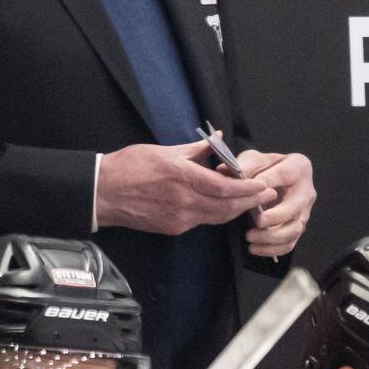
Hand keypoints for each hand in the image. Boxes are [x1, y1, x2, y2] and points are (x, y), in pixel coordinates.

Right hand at [96, 139, 275, 236]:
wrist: (102, 193)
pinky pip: (201, 221)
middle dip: (249, 202)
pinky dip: (216, 213)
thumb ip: (195, 149)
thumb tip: (217, 140)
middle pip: (227, 207)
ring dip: (235, 209)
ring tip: (250, 201)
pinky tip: (223, 205)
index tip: (262, 185)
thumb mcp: (164, 151)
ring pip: (217, 217)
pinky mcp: (173, 228)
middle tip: (266, 195)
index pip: (225, 189)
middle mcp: (183, 202)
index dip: (248, 189)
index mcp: (182, 178)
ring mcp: (178, 219)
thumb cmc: (128, 168)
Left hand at [235, 148, 315, 257]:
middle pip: (294, 208)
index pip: (284, 174)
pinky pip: (289, 244)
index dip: (268, 182)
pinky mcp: (296, 228)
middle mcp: (306, 191)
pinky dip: (272, 249)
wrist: (275, 177)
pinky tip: (254, 248)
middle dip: (275, 217)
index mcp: (298, 167)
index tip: (251, 189)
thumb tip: (224, 171)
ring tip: (250, 236)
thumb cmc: (266, 167)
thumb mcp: (255, 158)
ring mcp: (303, 212)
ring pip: (293, 230)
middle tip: (257, 222)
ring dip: (272, 237)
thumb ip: (244, 165)